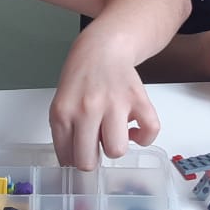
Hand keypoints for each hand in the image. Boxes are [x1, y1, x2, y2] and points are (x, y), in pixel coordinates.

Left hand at [49, 32, 160, 170]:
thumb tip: (74, 161)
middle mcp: (87, 109)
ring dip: (116, 147)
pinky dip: (143, 138)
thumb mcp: (61, 103)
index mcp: (63, 112)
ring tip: (113, 133)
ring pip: (116, 150)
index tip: (79, 153)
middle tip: (95, 146)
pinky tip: (133, 130)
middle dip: (92, 159)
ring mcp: (115, 104)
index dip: (74, 158)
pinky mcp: (139, 99)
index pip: (66, 157)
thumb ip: (64, 131)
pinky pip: (148, 132)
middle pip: (88, 161)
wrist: (103, 48)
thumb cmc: (81, 78)